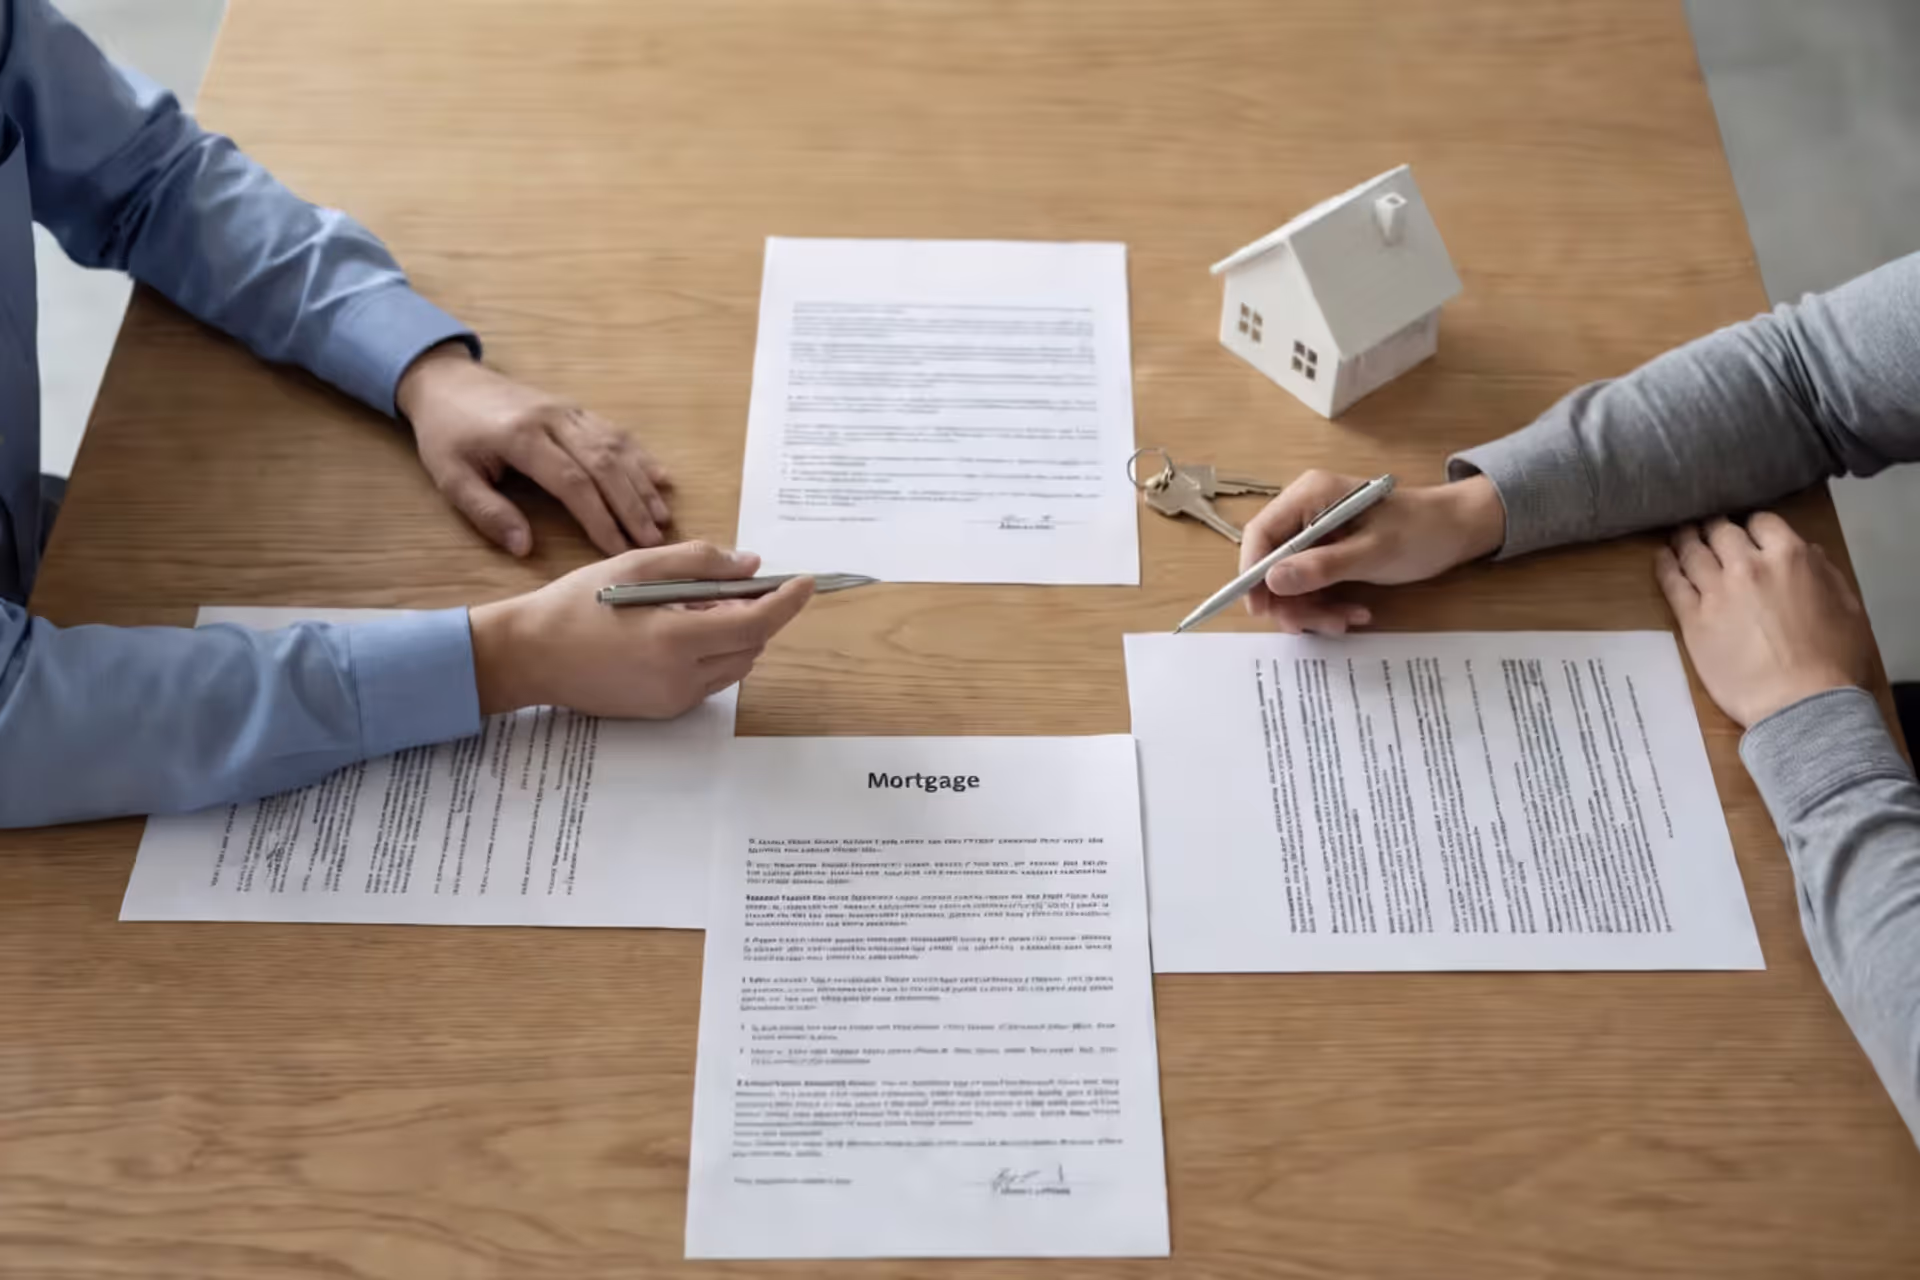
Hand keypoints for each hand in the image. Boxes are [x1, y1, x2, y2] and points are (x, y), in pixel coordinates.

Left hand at [397, 344, 672, 557]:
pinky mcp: (574, 407)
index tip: (618, 549)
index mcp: (521, 437)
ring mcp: (567, 410)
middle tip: (653, 542)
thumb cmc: (446, 434)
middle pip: (604, 464)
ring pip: (616, 446)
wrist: (446, 381)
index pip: (572, 482)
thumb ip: (488, 513)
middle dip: (632, 506)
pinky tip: (661, 478)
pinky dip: (640, 456)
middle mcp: (552, 419)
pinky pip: (614, 430)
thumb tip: (525, 548)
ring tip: (662, 519)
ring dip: (642, 484)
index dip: (599, 518)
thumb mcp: (451, 478)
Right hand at [469, 542, 814, 717]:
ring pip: (734, 666)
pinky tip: (679, 631)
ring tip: (698, 606)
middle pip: (751, 646)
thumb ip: (698, 562)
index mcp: (676, 640)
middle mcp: (682, 678)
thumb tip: (750, 566)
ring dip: (736, 635)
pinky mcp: (664, 711)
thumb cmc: (577, 604)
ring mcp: (674, 700)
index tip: (806, 582)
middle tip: (737, 584)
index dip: (787, 602)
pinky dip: (712, 653)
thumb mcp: (635, 566)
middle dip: (757, 613)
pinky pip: (709, 680)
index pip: (756, 622)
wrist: (530, 656)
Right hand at [1240, 471, 1506, 632]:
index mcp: (1310, 494)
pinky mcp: (1327, 551)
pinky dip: (1328, 604)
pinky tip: (1356, 611)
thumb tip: (1272, 581)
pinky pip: (1310, 585)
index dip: (1252, 573)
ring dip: (1314, 608)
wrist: (1457, 531)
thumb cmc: (1421, 531)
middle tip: (1322, 625)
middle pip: (1272, 562)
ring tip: (1347, 619)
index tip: (1260, 610)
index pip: (1261, 533)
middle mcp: (1305, 510)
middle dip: (1293, 600)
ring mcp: (1315, 532)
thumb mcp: (1373, 553)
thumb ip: (1322, 566)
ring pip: (1290, 581)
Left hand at [1655, 513, 1873, 727]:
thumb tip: (1806, 552)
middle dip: (1715, 528)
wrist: (1800, 704)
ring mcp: (1715, 592)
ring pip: (1692, 551)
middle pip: (1721, 532)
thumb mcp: (1847, 606)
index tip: (1748, 532)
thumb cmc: (1833, 661)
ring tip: (1680, 536)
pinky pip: (1671, 582)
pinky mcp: (1692, 619)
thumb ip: (1823, 573)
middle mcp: (1748, 567)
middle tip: (1709, 530)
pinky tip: (1663, 558)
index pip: (1762, 522)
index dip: (1753, 525)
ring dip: (1685, 539)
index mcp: (1789, 557)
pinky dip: (1665, 565)